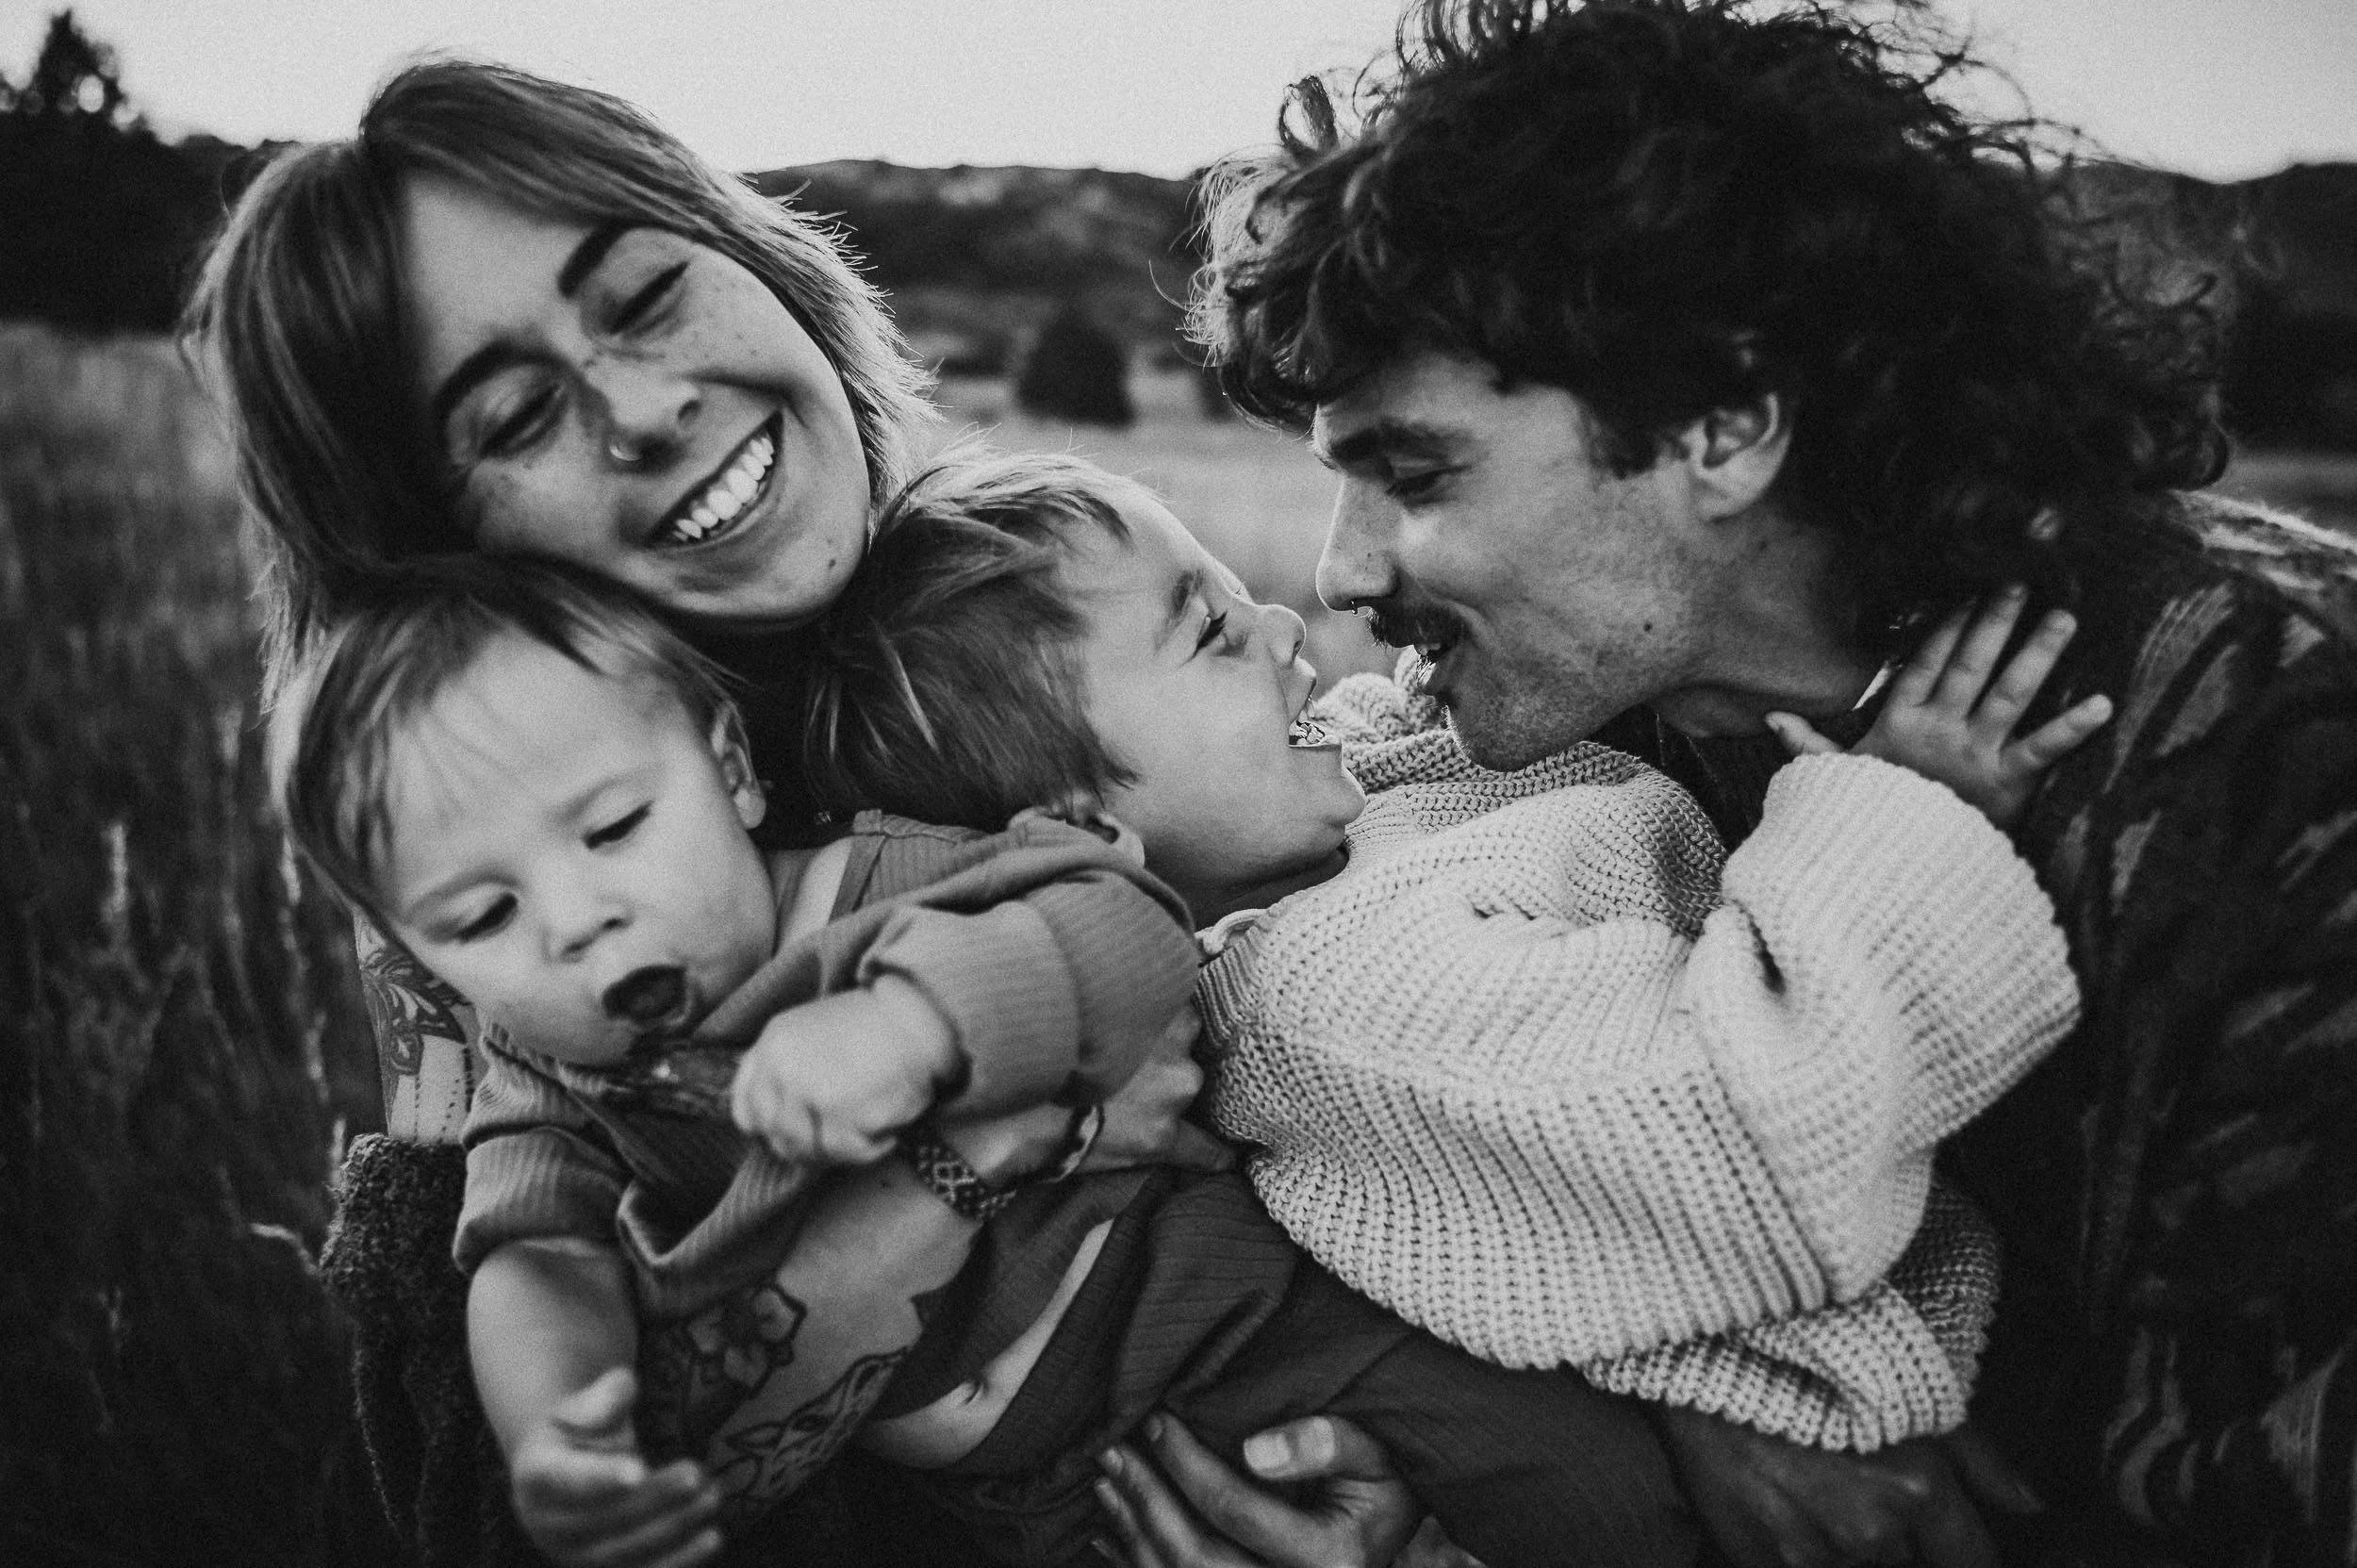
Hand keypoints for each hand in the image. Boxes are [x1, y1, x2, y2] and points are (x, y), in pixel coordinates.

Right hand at [508, 1367, 721, 1567]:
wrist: (563, 1471)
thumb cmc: (579, 1431)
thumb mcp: (582, 1404)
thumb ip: (604, 1395)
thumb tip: (623, 1388)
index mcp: (535, 1476)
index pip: (568, 1480)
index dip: (603, 1477)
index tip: (639, 1469)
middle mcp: (545, 1524)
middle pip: (603, 1519)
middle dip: (654, 1498)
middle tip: (697, 1474)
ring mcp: (571, 1556)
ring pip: (623, 1553)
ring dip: (673, 1529)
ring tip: (712, 1497)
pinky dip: (676, 1563)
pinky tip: (712, 1538)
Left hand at [729, 976, 958, 1164]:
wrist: (918, 1014)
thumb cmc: (873, 1024)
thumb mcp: (811, 1031)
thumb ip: (785, 1069)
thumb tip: (774, 1123)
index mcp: (772, 1045)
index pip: (745, 1111)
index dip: (767, 1130)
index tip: (792, 1132)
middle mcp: (782, 1070)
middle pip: (778, 1137)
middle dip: (808, 1146)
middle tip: (842, 1135)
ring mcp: (809, 1093)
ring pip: (811, 1151)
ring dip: (841, 1148)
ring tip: (869, 1124)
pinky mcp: (841, 1115)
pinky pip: (849, 1153)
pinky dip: (872, 1146)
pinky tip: (886, 1126)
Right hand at [935, 1007, 1233, 1185]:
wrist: (1019, 1112)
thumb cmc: (1036, 1053)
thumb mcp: (1071, 1006)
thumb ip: (1102, 997)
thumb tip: (1101, 989)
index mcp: (1153, 1007)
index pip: (1173, 1001)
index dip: (1155, 1015)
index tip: (1141, 1023)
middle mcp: (1174, 1047)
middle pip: (1187, 1040)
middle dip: (1167, 1049)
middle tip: (1134, 1061)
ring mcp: (1173, 1093)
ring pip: (1190, 1085)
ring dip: (1172, 1090)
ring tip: (1143, 1100)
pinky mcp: (1162, 1137)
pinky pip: (1202, 1149)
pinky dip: (1213, 1154)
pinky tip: (1227, 1157)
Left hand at [1094, 1413, 1422, 1567]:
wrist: (1390, 1528)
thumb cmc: (1384, 1482)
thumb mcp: (1378, 1452)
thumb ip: (1329, 1443)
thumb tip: (1253, 1451)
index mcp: (1330, 1560)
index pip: (1236, 1512)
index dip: (1187, 1466)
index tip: (1157, 1422)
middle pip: (1196, 1558)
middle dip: (1146, 1501)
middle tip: (1113, 1451)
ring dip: (1133, 1531)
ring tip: (1106, 1480)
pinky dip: (1139, 1560)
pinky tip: (1114, 1528)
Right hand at [1658, 1407, 2041, 1567]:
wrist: (1703, 1363)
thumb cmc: (1810, 1371)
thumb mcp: (1906, 1395)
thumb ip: (1981, 1457)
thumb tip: (2031, 1506)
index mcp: (1919, 1490)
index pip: (1976, 1566)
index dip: (1965, 1556)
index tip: (1949, 1544)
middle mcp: (1873, 1532)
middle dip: (1903, 1549)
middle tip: (1864, 1498)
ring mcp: (1815, 1556)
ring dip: (1855, 1554)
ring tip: (1822, 1500)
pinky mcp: (1761, 1566)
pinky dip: (1808, 1555)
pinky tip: (1791, 1516)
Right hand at [1766, 585, 2112, 828]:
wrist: (1885, 876)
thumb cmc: (1863, 824)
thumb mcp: (1832, 781)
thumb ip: (1807, 744)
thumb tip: (1771, 716)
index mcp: (1899, 724)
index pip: (1924, 661)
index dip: (1946, 624)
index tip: (1967, 589)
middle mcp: (1939, 730)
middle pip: (1970, 664)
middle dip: (1995, 620)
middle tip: (2020, 580)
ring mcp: (1974, 754)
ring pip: (2011, 692)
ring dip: (2039, 653)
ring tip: (2066, 616)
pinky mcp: (2005, 784)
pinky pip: (2043, 749)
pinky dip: (2074, 728)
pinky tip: (2104, 702)